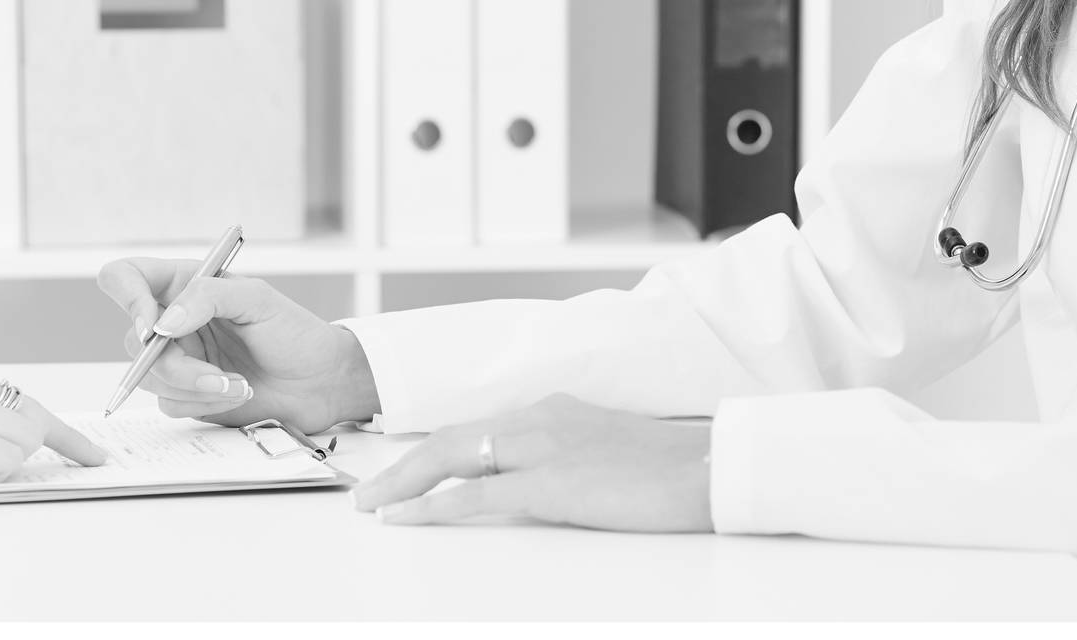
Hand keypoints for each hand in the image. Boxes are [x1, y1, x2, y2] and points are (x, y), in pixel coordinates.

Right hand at [97, 258, 379, 433]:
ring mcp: (178, 359)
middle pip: (132, 342)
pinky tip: (237, 394)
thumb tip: (162, 323)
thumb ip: (207, 298)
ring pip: (149, 379)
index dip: (127, 299)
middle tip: (219, 375)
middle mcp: (173, 321)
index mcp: (184, 284)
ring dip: (196, 388)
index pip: (125, 278)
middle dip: (176, 366)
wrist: (320, 382)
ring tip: (240, 384)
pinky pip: (170, 404)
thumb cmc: (295, 333)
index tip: (152, 330)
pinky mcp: (186, 394)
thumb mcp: (257, 300)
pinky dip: (205, 404)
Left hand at [352, 394, 713, 532]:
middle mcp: (538, 419)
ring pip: (451, 459)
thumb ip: (563, 457)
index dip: (429, 453)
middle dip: (400, 468)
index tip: (399, 471)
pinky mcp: (552, 482)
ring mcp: (542, 447)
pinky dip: (432, 507)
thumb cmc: (670, 468)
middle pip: (448, 440)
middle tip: (365, 494)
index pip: (472, 429)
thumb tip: (533, 484)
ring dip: (403, 483)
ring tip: (372, 505)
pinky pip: (475, 495)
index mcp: (551, 410)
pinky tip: (405, 518)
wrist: (712, 468)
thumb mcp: (603, 451)